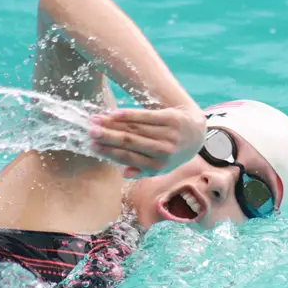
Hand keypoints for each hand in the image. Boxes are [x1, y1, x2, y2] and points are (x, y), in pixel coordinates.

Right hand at [88, 106, 205, 177]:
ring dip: (112, 123)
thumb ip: (142, 170)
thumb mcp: (161, 166)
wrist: (197, 132)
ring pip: (135, 128)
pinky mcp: (171, 118)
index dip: (110, 152)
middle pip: (130, 142)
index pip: (129, 157)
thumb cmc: (173, 151)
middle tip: (89, 132)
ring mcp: (169, 134)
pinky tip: (113, 113)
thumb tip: (124, 173)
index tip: (92, 146)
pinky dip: (128, 114)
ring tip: (96, 120)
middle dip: (107, 137)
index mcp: (159, 166)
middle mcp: (164, 151)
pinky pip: (146, 116)